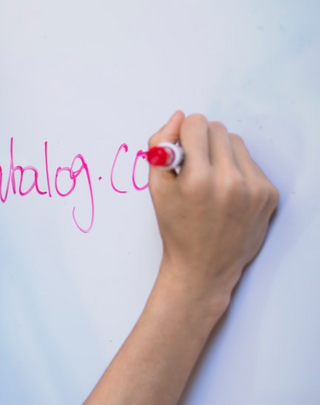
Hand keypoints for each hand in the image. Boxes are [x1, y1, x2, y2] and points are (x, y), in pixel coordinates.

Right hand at [148, 111, 278, 312]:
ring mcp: (253, 188)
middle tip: (193, 164)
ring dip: (220, 152)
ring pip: (235, 142)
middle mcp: (229, 182)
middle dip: (201, 140)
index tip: (179, 149)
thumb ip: (159, 146)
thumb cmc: (176, 228)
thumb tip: (179, 116)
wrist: (203, 267)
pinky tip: (226, 192)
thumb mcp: (156, 187)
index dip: (182, 134)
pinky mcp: (268, 194)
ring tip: (210, 178)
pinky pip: (250, 162)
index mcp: (197, 179)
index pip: (195, 124)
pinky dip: (236, 170)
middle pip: (217, 128)